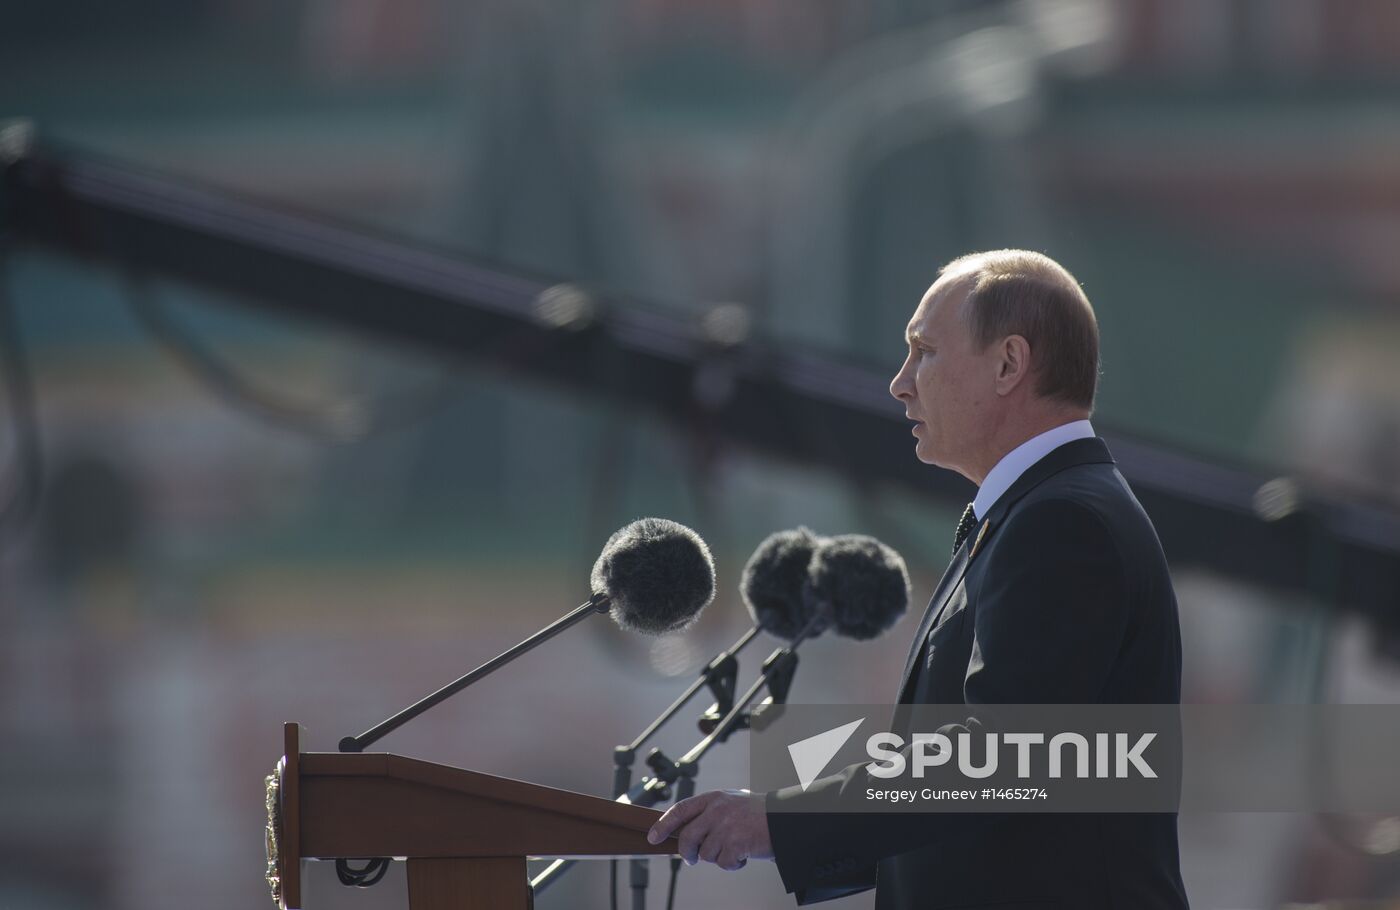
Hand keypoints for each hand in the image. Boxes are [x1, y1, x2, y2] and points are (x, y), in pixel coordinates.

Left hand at [646, 789, 772, 870]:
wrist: (785, 820)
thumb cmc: (758, 815)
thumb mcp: (730, 804)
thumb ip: (708, 814)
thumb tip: (684, 834)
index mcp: (713, 798)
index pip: (679, 810)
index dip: (663, 824)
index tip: (653, 837)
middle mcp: (717, 810)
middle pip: (687, 838)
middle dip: (687, 853)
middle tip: (692, 859)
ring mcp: (726, 826)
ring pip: (706, 854)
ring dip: (719, 857)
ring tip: (735, 848)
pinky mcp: (736, 843)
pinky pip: (724, 863)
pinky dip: (733, 865)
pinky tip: (744, 855)